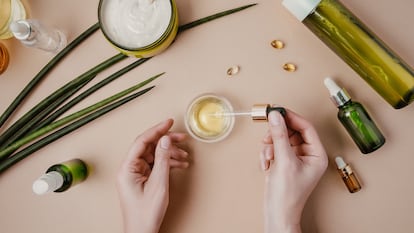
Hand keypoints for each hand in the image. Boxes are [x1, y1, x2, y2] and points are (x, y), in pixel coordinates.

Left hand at [117, 119, 188, 232]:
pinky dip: (168, 163)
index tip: (169, 122)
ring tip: (184, 155)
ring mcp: (136, 174)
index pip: (142, 141)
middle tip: (182, 137)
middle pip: (149, 147)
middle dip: (166, 142)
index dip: (156, 129)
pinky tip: (180, 164)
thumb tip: (165, 140)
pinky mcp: (142, 179)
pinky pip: (155, 165)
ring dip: (170, 154)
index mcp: (127, 168)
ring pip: (154, 155)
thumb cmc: (145, 213)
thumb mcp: (158, 184)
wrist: (142, 231)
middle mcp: (129, 168)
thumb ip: (162, 160)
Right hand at [260, 109, 327, 232]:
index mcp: (317, 155)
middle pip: (292, 132)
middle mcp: (308, 155)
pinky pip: (275, 148)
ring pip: (282, 139)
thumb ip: (279, 136)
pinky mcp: (284, 162)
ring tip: (268, 156)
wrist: (277, 213)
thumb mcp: (283, 161)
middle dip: (278, 135)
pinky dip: (267, 153)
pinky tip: (267, 164)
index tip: (278, 111)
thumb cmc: (287, 195)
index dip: (292, 117)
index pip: (306, 127)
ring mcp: (296, 158)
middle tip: (268, 134)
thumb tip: (276, 116)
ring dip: (271, 146)